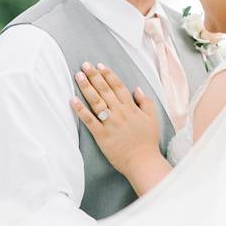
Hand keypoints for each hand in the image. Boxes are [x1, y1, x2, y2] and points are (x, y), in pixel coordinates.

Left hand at [70, 62, 160, 177]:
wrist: (143, 161)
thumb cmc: (148, 142)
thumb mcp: (152, 119)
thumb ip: (146, 103)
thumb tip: (138, 89)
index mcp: (131, 108)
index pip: (118, 86)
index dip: (108, 75)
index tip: (100, 65)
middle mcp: (120, 112)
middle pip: (105, 90)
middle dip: (94, 76)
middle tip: (85, 65)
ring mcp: (110, 123)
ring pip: (96, 101)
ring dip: (86, 87)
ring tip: (78, 75)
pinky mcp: (102, 135)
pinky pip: (89, 120)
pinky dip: (80, 109)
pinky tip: (72, 100)